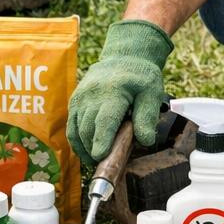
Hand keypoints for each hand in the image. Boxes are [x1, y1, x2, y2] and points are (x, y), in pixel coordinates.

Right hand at [66, 20, 172, 164]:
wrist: (124, 56)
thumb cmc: (140, 77)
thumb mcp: (152, 93)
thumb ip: (147, 117)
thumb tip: (145, 141)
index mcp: (113, 92)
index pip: (104, 119)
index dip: (101, 139)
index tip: (100, 156)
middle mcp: (92, 95)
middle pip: (88, 128)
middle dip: (93, 150)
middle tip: (104, 166)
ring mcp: (80, 98)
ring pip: (76, 130)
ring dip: (83, 149)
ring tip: (95, 162)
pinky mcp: (74, 102)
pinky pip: (71, 126)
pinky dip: (77, 142)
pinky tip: (86, 152)